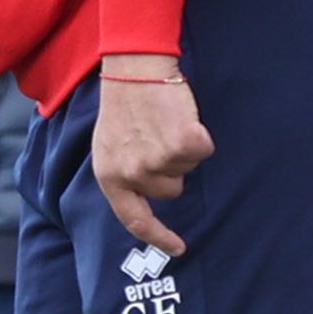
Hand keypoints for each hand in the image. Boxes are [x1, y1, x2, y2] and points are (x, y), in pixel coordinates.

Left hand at [90, 59, 209, 256]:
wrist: (134, 65)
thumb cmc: (125, 103)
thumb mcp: (110, 145)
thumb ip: (124, 173)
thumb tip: (148, 196)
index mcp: (109, 176)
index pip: (134, 220)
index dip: (159, 237)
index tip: (179, 248)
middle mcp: (131, 174)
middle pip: (171, 189)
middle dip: (171, 165)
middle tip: (157, 134)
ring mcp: (156, 162)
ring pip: (188, 168)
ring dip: (182, 147)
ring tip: (164, 122)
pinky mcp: (181, 145)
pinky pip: (203, 150)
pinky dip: (200, 134)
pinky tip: (181, 116)